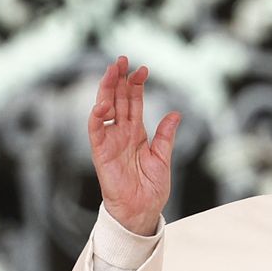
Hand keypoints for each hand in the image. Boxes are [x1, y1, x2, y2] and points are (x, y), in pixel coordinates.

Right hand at [88, 56, 181, 235]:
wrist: (142, 210)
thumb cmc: (151, 189)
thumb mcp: (163, 158)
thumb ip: (166, 136)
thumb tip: (176, 114)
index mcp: (137, 133)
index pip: (134, 103)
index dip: (137, 85)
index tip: (143, 69)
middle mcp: (122, 133)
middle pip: (118, 100)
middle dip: (120, 79)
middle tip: (123, 59)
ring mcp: (110, 141)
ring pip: (105, 108)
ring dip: (107, 89)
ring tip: (112, 71)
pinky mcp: (100, 152)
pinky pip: (95, 130)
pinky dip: (96, 116)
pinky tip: (103, 102)